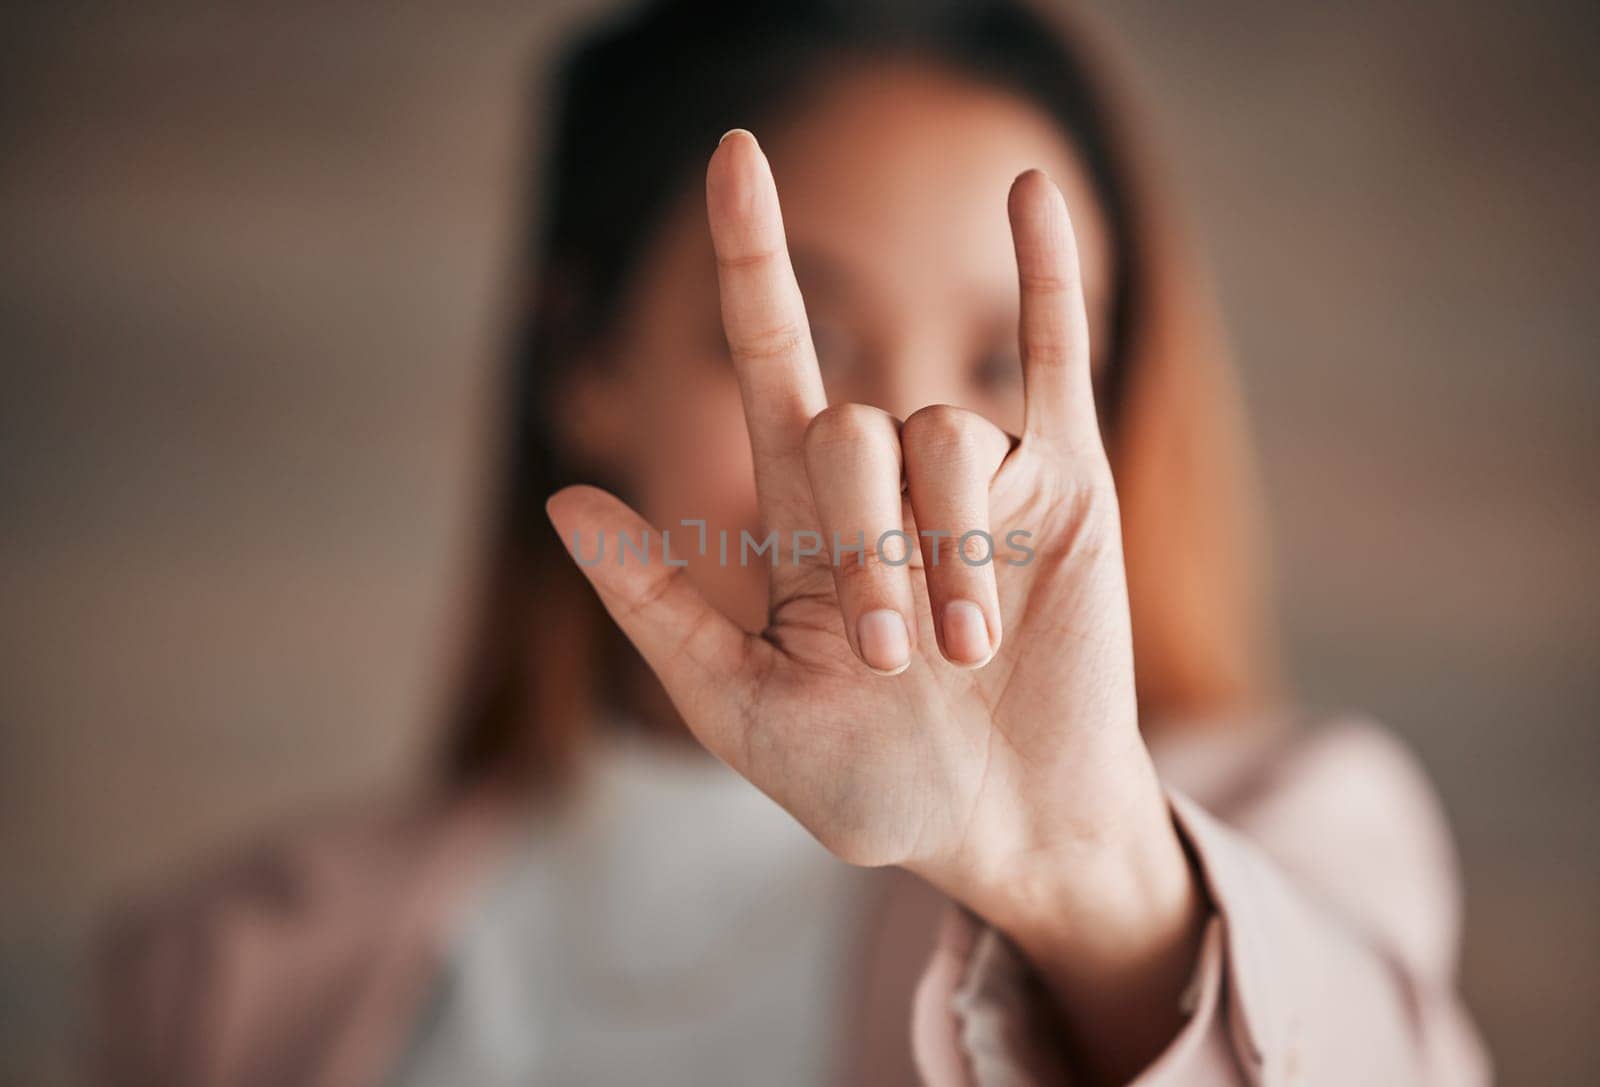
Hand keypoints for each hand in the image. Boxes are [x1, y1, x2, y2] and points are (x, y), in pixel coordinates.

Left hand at [548, 130, 1200, 1080]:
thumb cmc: (868, 782)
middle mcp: (883, 479)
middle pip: (850, 422)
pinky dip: (1047, 273)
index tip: (734, 154)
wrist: (1001, 830)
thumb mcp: (739, 712)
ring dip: (945, 546)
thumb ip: (658, 606)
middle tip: (887, 653)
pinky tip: (1029, 187)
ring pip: (945, 431)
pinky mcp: (1067, 484)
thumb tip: (562, 497)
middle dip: (859, 541)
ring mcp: (977, 476)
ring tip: (961, 650)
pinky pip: (1055, 359)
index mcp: (797, 516)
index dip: (749, 257)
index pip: (766, 356)